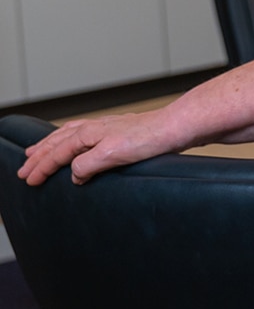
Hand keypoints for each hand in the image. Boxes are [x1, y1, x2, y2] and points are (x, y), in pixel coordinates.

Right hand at [17, 110, 175, 186]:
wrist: (175, 128)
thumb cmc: (148, 139)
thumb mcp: (112, 155)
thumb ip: (87, 165)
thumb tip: (73, 175)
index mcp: (89, 134)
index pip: (58, 153)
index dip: (42, 167)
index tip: (28, 180)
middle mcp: (95, 128)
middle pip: (58, 141)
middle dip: (39, 155)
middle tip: (23, 168)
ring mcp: (106, 129)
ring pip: (69, 135)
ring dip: (51, 144)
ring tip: (38, 150)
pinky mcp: (118, 133)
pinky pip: (83, 134)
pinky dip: (70, 138)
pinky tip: (75, 143)